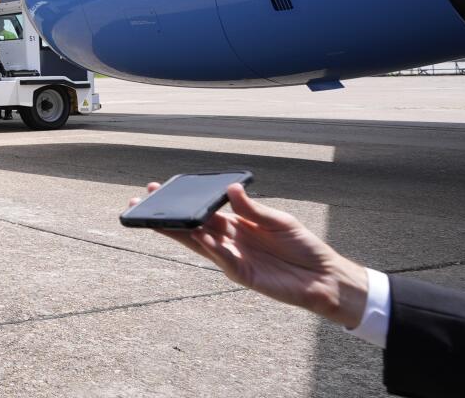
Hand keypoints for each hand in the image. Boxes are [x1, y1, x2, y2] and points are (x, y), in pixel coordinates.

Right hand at [129, 182, 367, 327]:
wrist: (323, 275)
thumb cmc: (301, 245)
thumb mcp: (278, 219)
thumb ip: (252, 208)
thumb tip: (230, 189)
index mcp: (235, 224)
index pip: (202, 212)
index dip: (182, 202)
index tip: (160, 189)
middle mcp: (229, 240)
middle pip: (191, 227)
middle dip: (167, 216)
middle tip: (141, 203)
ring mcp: (233, 258)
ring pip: (197, 244)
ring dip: (177, 232)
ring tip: (156, 219)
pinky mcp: (242, 274)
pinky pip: (221, 259)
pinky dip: (209, 248)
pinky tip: (198, 236)